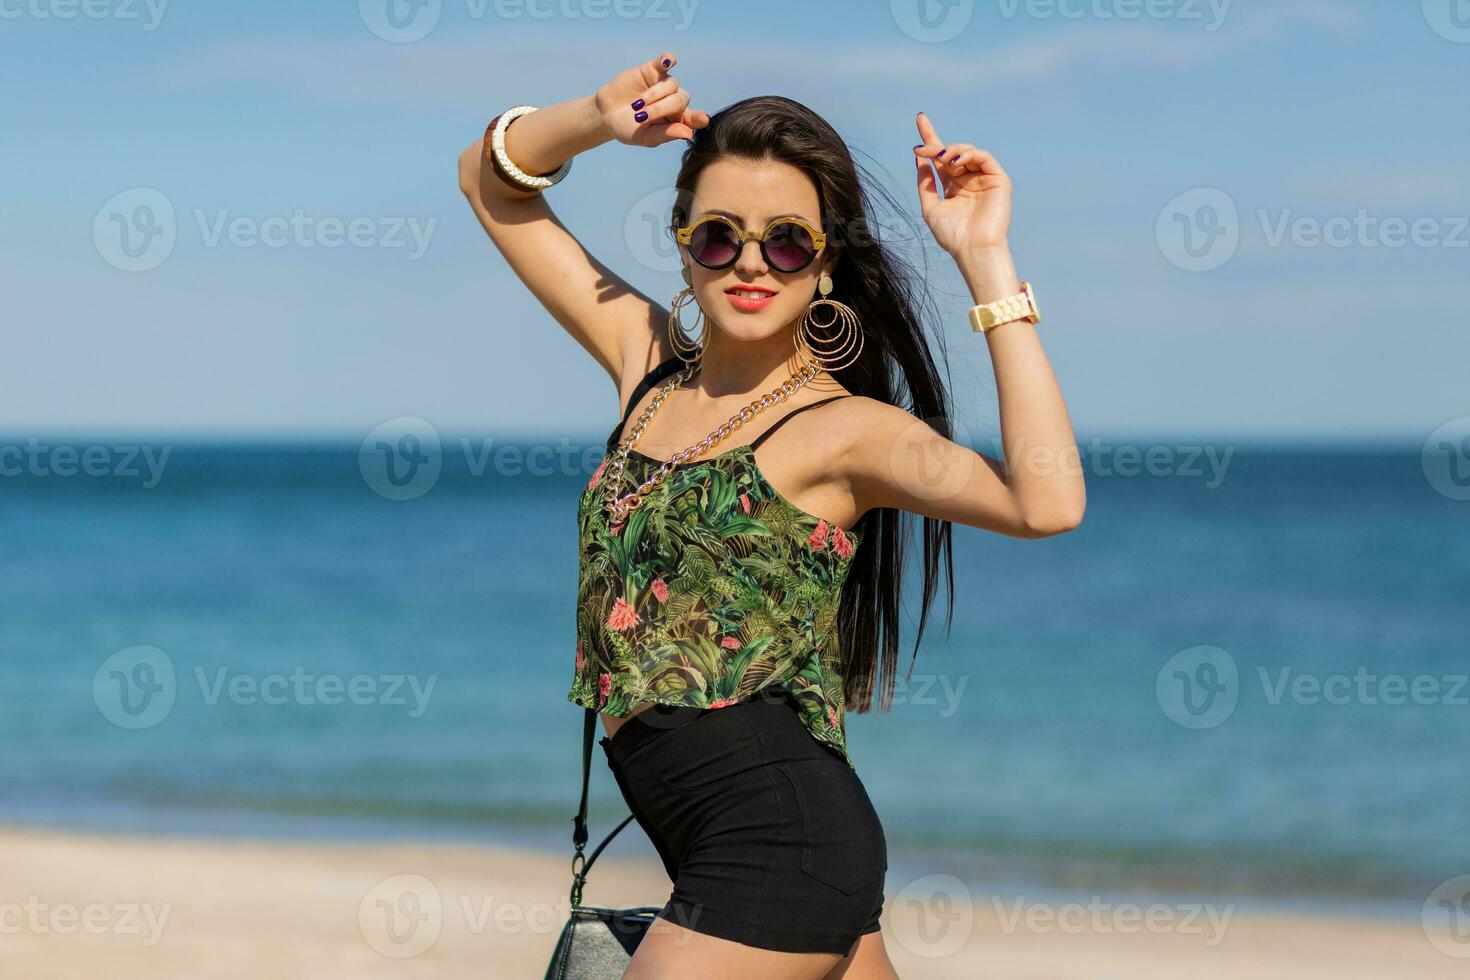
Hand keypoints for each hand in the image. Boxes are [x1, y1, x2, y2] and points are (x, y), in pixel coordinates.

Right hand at [595, 52, 708, 147]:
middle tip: (642, 117)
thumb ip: (666, 134)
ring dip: (654, 95)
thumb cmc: (629, 129)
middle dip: (661, 109)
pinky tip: (667, 61)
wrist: (607, 113)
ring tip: (636, 105)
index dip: (698, 118)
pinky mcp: (654, 69)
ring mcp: (665, 84)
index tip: (702, 119)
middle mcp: (675, 101)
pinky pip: (666, 61)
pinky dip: (668, 59)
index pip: (694, 118)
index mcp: (677, 120)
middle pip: (680, 100)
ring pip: (671, 85)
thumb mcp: (646, 137)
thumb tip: (688, 133)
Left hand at [912, 111, 1011, 255]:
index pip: (941, 158)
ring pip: (968, 151)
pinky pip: (984, 157)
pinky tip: (956, 160)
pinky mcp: (998, 179)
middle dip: (935, 147)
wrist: (973, 249)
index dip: (931, 138)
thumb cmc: (952, 235)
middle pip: (952, 152)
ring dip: (952, 150)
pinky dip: (970, 154)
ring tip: (942, 159)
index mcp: (953, 186)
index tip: (920, 119)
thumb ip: (925, 183)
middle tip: (922, 149)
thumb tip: (919, 159)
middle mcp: (969, 180)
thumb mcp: (930, 206)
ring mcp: (984, 178)